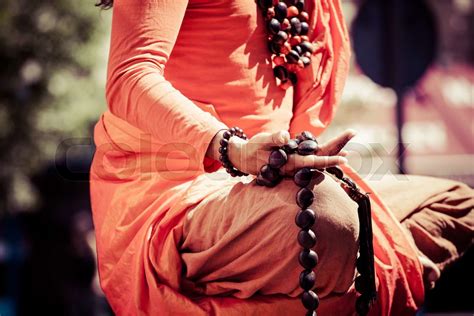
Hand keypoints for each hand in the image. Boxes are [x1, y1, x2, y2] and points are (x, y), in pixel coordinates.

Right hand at [227, 129, 355, 175]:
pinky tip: (339, 149)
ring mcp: (297, 165)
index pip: (313, 162)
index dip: (329, 160)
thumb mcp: (261, 141)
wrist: (245, 158)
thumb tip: (286, 136)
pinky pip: (315, 158)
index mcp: (290, 163)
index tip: (344, 158)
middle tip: (353, 133)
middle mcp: (297, 166)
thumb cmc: (253, 148)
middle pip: (321, 159)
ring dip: (335, 149)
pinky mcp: (296, 161)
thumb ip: (273, 138)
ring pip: (319, 159)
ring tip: (350, 138)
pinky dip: (327, 153)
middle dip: (338, 147)